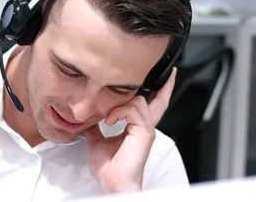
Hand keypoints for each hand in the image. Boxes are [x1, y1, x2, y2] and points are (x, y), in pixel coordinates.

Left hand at [83, 67, 176, 193]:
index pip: (150, 105)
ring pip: (139, 101)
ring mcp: (146, 129)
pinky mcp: (144, 133)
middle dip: (163, 85)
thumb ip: (95, 126)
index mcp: (136, 127)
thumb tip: (86, 117)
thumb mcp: (96, 140)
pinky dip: (118, 112)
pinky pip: (133, 110)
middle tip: (168, 72)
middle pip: (158, 100)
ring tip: (109, 117)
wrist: (113, 183)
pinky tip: (110, 121)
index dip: (158, 91)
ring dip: (120, 104)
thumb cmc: (108, 168)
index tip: (162, 77)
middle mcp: (145, 126)